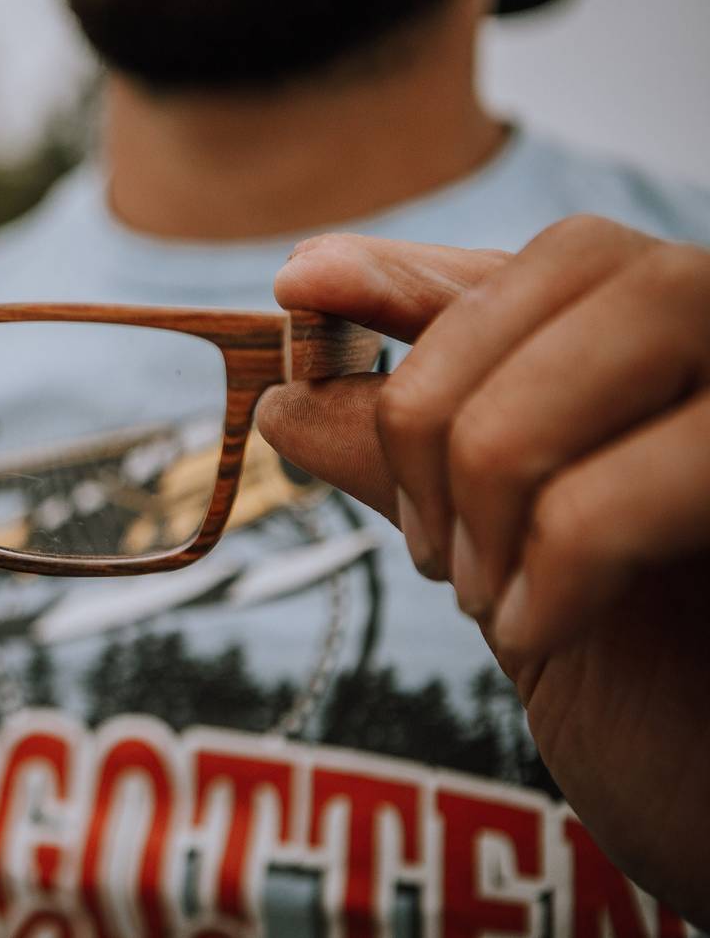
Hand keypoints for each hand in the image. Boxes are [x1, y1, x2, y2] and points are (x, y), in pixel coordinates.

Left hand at [255, 216, 709, 923]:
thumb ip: (424, 463)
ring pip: (637, 322)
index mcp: (688, 366)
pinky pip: (658, 471)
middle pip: (585, 264)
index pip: (561, 257)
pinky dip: (560, 553)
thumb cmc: (652, 702)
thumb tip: (290, 391)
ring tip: (488, 597)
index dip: (423, 268)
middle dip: (447, 396)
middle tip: (428, 548)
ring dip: (500, 468)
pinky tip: (536, 633)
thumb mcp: (510, 564)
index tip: (298, 284)